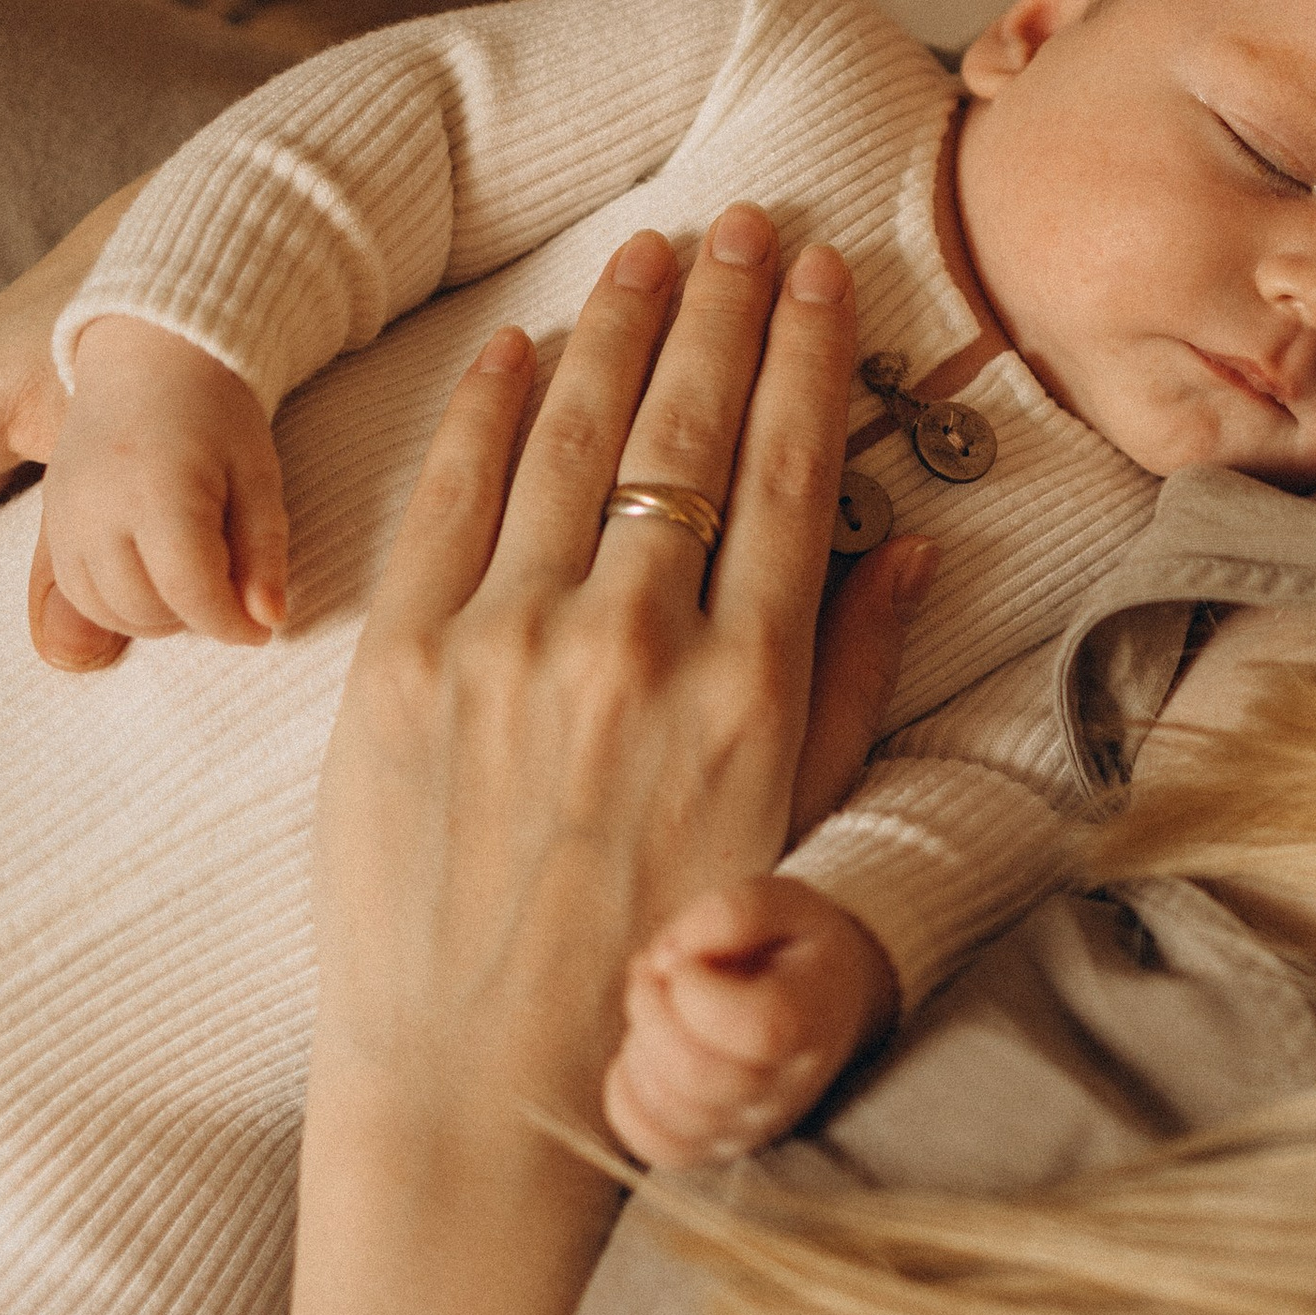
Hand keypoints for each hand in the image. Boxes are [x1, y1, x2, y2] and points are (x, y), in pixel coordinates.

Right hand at [42, 316, 288, 649]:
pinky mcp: (50, 522)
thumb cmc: (216, 414)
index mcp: (158, 490)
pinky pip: (78, 594)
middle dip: (196, 618)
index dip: (232, 624)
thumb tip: (268, 622)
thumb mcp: (260, 476)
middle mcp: (98, 508)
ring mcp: (64, 516)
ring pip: (105, 612)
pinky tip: (155, 577)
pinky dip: (118, 605)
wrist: (148, 360)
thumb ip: (264, 553)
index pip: (190, 591)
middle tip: (228, 589)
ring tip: (193, 580)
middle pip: (145, 610)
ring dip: (156, 617)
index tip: (262, 629)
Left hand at [273, 205, 911, 1314]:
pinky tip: (525, 344)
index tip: (823, 272)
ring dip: (618, 328)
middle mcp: (634, 647)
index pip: (792, 474)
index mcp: (750, 691)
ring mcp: (509, 649)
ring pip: (571, 438)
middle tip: (743, 222)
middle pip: (688, 430)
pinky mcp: (403, 670)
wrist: (486, 1091)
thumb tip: (913, 545)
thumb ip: (857, 682)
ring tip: (648, 252)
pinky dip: (488, 410)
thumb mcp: (796, 834)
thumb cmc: (653, 984)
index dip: (810, 356)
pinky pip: (449, 501)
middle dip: (724, 308)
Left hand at [604, 879, 898, 1165]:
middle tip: (654, 973)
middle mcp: (787, 1086)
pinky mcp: (717, 1145)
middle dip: (651, 1012)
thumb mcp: (783, 900)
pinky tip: (644, 1053)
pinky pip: (655, 1144)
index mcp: (812, 1018)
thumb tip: (668, 959)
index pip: (753, 1027)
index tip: (686, 957)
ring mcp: (752, 1125)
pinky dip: (628, 1097)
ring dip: (639, 1048)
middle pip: (698, 1075)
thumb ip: (732, 913)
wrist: (824, 999)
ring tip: (655, 1009)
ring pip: (671, 1110)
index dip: (695, 987)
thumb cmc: (794, 947)